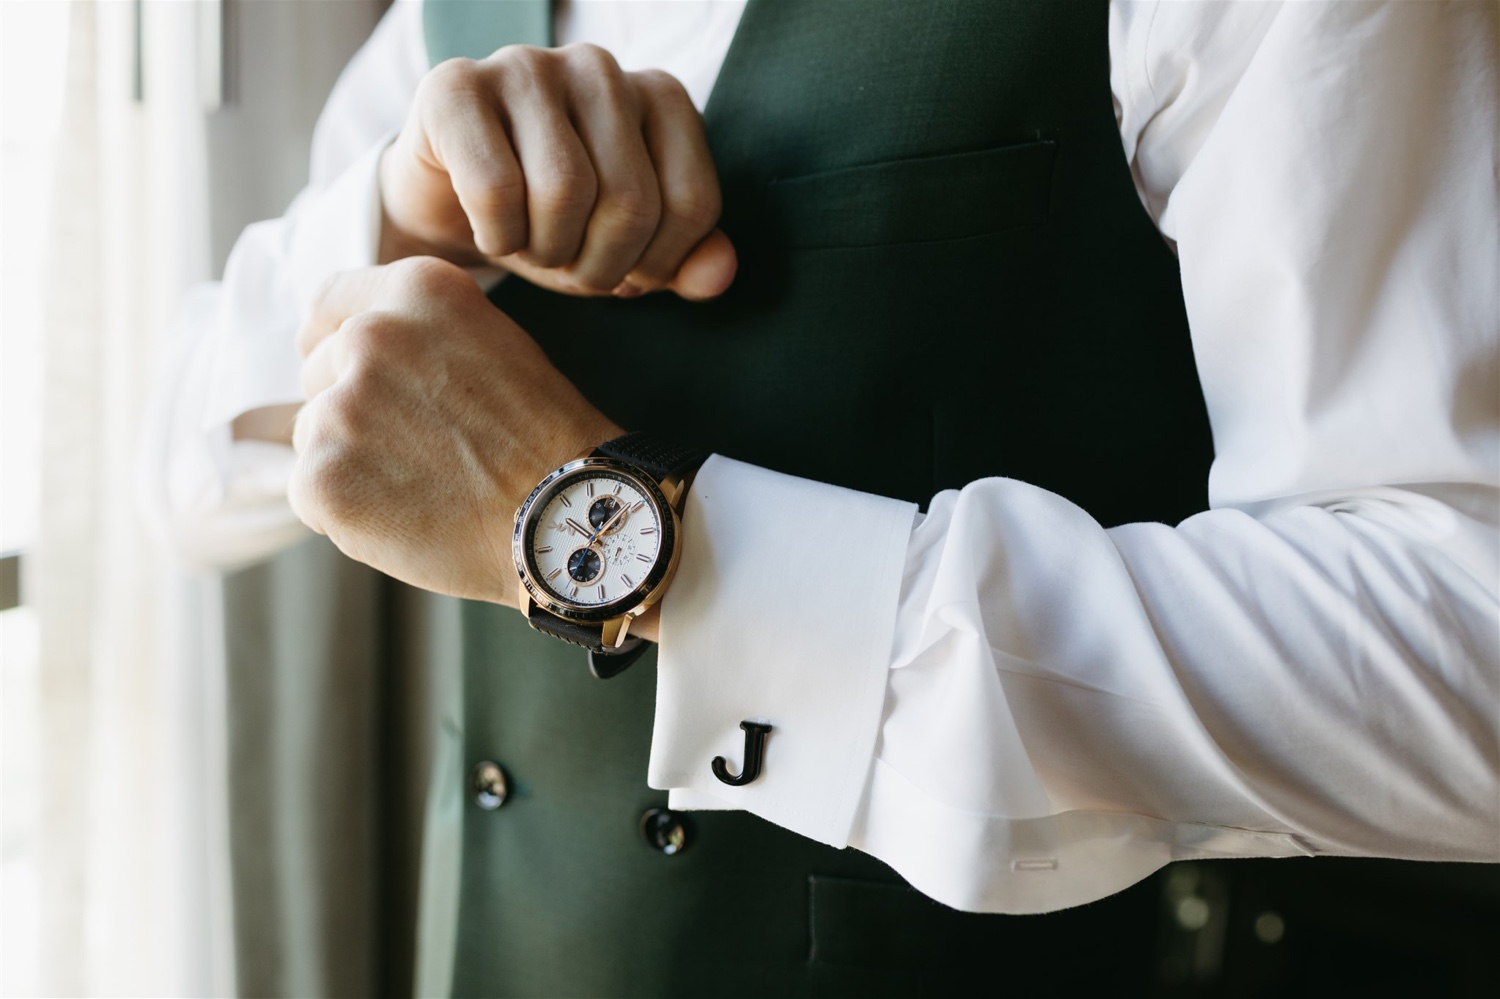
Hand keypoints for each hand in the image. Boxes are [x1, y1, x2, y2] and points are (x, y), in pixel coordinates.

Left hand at [289, 256, 621, 604]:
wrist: (566, 518)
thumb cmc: (546, 442)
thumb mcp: (494, 345)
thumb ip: (423, 333)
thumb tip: (349, 346)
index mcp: (419, 292)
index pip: (330, 301)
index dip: (338, 340)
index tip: (358, 374)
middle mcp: (372, 335)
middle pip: (318, 370)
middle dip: (351, 407)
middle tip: (417, 450)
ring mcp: (341, 407)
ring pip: (312, 432)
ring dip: (349, 460)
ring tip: (422, 487)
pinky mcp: (322, 476)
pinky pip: (310, 491)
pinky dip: (347, 511)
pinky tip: (407, 517)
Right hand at [379, 44, 736, 300]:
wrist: (448, 197)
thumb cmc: (551, 220)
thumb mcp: (627, 250)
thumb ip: (682, 262)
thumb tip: (720, 275)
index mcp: (660, 95)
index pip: (693, 204)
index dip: (659, 266)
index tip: (625, 274)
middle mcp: (599, 66)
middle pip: (632, 202)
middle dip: (602, 267)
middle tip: (572, 271)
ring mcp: (526, 65)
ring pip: (566, 192)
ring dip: (549, 253)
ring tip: (535, 251)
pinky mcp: (455, 84)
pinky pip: (496, 189)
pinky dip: (498, 237)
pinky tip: (493, 234)